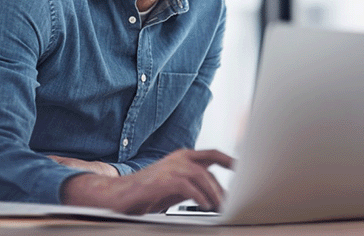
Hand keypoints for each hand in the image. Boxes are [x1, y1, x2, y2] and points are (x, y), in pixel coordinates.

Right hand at [60, 149, 233, 214]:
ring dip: (213, 193)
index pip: (212, 154)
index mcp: (182, 157)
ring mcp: (171, 167)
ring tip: (219, 207)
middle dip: (222, 186)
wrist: (120, 194)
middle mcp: (178, 158)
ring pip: (202, 176)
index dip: (229, 160)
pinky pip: (189, 187)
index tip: (243, 168)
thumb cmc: (148, 192)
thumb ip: (194, 185)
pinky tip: (205, 206)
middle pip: (210, 168)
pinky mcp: (164, 179)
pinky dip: (200, 197)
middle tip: (230, 202)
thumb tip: (216, 195)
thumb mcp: (176, 186)